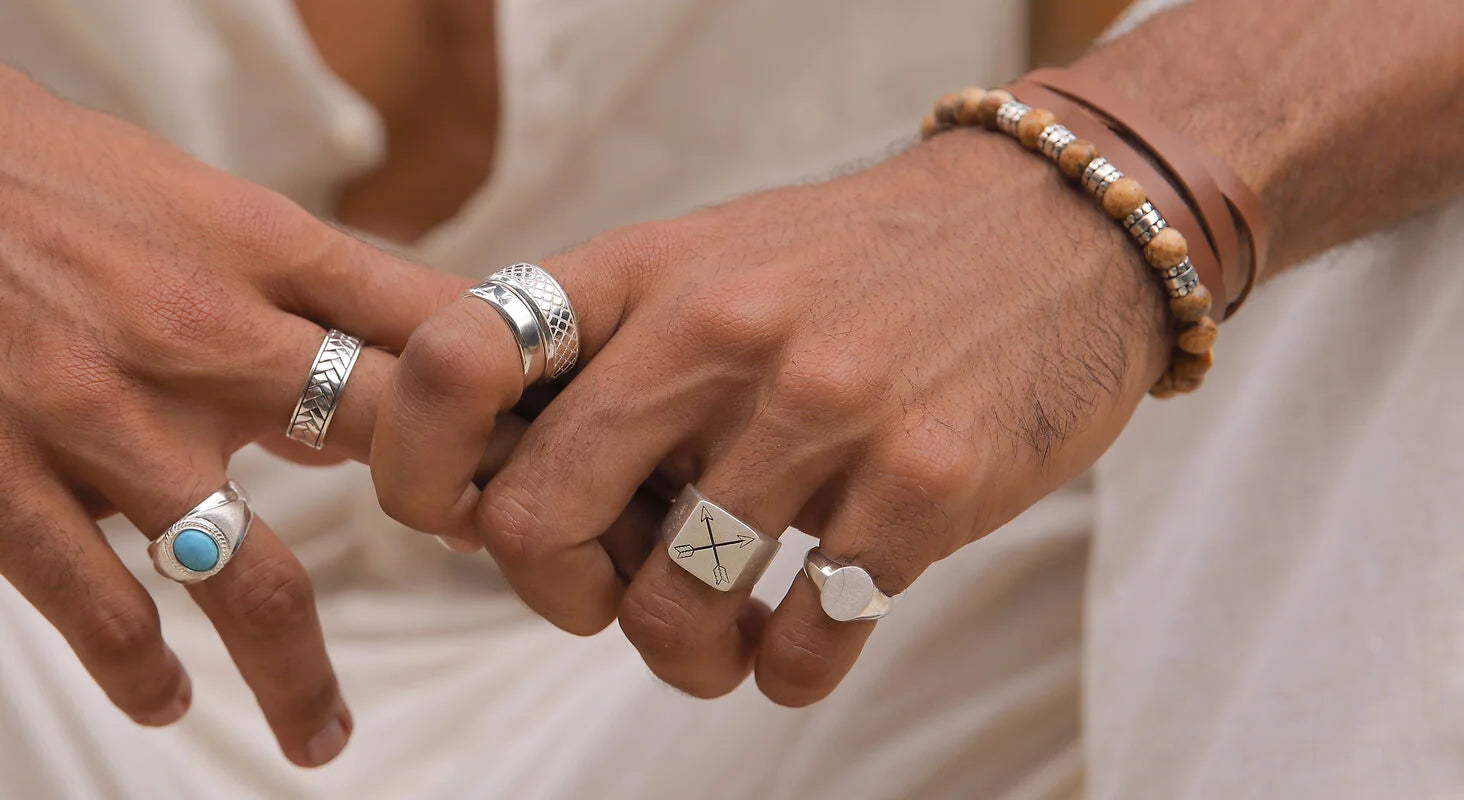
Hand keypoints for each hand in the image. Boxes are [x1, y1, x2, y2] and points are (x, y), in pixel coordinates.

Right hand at [0, 8, 465, 764]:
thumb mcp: (175, 191)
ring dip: (303, 681)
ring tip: (324, 736)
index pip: (432, 326)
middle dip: (456, 524)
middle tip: (476, 593)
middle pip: (386, 445)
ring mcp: (92, 410)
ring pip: (254, 578)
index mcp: (251, 246)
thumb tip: (367, 357)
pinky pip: (101, 609)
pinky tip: (162, 696)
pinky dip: (143, 673)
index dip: (506, 403)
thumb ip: (276, 282)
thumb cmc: (10, 165)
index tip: (543, 462)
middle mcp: (196, 330)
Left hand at [374, 129, 1171, 702]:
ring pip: (668, 611)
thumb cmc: (852, 268)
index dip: (417, 462)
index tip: (460, 514)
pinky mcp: (923, 486)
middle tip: (605, 597)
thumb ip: (598, 356)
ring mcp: (823, 409)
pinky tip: (805, 630)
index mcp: (643, 272)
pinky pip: (803, 646)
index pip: (459, 361)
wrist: (1059, 229)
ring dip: (682, 655)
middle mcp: (717, 333)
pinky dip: (788, 671)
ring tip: (720, 636)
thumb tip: (481, 497)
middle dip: (556, 596)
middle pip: (535, 523)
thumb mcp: (707, 261)